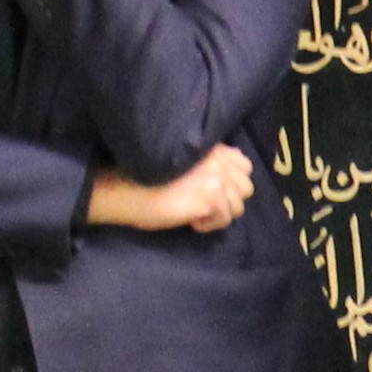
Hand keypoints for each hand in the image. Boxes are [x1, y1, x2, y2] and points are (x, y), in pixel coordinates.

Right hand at [87, 144, 253, 233]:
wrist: (125, 190)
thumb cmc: (147, 177)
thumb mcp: (185, 162)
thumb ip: (210, 162)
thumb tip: (234, 169)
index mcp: (212, 147)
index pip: (245, 165)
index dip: (232, 182)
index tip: (212, 190)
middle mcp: (218, 160)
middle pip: (246, 188)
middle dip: (228, 200)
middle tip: (203, 204)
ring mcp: (215, 178)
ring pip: (237, 207)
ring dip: (217, 214)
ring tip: (194, 212)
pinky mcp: (209, 198)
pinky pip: (223, 220)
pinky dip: (207, 224)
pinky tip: (190, 220)